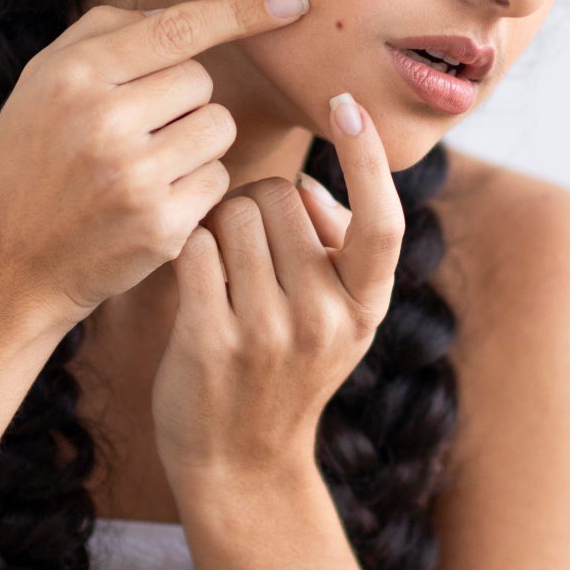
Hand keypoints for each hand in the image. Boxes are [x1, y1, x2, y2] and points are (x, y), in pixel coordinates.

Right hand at [0, 0, 311, 330]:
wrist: (13, 262)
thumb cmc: (34, 159)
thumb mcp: (42, 82)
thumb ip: (104, 33)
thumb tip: (179, 15)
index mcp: (74, 76)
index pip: (177, 28)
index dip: (240, 11)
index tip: (291, 1)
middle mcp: (103, 123)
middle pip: (202, 81)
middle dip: (184, 99)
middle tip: (138, 129)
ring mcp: (134, 179)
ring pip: (218, 128)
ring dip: (196, 141)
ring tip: (145, 163)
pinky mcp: (160, 227)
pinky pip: (217, 179)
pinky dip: (196, 186)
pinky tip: (153, 200)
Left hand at [152, 90, 405, 496]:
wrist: (239, 466)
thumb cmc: (283, 371)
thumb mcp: (338, 321)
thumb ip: (336, 251)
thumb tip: (308, 186)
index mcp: (366, 307)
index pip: (382, 220)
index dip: (367, 157)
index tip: (347, 103)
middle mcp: (325, 319)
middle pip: (277, 196)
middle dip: (254, 204)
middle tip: (247, 250)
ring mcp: (269, 333)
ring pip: (231, 215)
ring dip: (216, 227)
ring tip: (220, 271)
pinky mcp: (211, 341)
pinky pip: (194, 248)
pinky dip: (186, 249)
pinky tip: (190, 278)